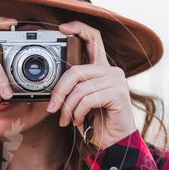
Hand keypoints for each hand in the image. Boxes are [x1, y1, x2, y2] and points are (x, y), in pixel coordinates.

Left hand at [46, 20, 136, 148]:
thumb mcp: (79, 100)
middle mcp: (111, 71)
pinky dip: (78, 113)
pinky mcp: (118, 94)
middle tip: (52, 108)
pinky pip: (88, 99)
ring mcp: (117, 81)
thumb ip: (71, 87)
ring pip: (80, 88)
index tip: (61, 29)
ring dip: (68, 108)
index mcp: (101, 68)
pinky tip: (79, 122)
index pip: (93, 38)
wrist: (114, 141)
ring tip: (66, 120)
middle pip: (76, 70)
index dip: (79, 28)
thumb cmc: (96, 121)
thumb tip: (50, 85)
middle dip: (59, 91)